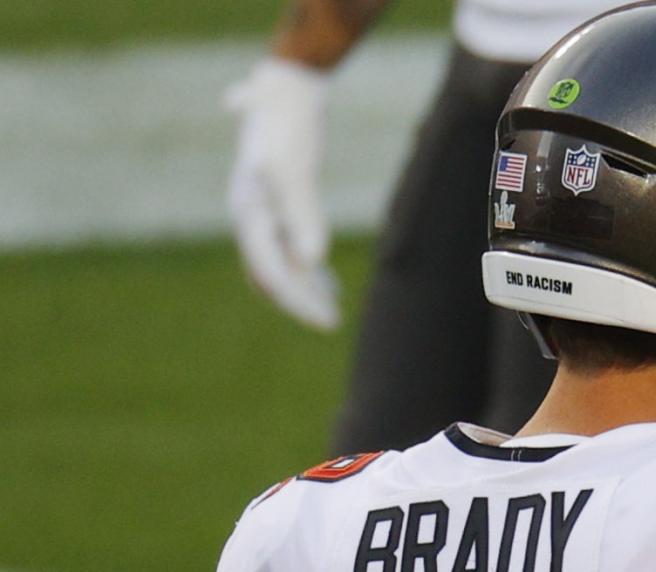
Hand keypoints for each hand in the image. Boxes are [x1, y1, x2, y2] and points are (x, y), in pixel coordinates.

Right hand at [227, 57, 339, 330]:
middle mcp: (250, 216)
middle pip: (271, 273)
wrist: (283, 91)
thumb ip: (303, 215)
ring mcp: (260, 210)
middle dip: (300, 301)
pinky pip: (284, 246)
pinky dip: (305, 267)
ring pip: (277, 262)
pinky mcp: (275, 202)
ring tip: (332, 308)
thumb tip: (311, 261)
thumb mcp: (297, 170)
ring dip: (303, 288)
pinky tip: (327, 280)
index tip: (327, 322)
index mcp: (249, 213)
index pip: (272, 273)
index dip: (298, 302)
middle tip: (333, 323)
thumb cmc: (289, 127)